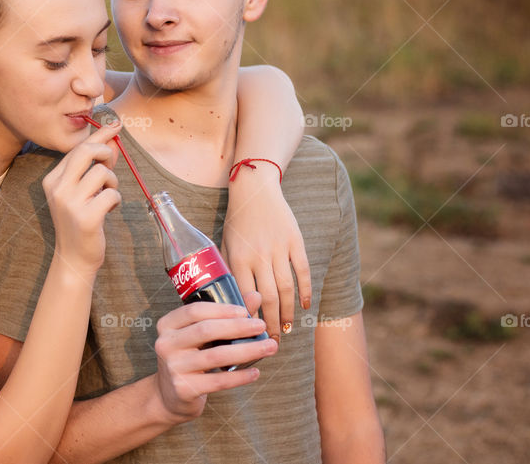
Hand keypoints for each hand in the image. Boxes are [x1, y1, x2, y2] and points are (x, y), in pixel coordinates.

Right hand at [44, 120, 122, 271]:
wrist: (74, 258)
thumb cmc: (81, 220)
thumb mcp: (83, 191)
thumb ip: (95, 166)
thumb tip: (113, 141)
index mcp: (52, 180)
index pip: (77, 149)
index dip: (99, 136)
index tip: (117, 124)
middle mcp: (57, 189)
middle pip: (85, 152)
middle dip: (104, 151)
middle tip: (110, 163)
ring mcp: (70, 203)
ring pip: (102, 173)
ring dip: (112, 183)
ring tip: (108, 196)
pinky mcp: (86, 217)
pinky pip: (111, 195)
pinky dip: (115, 200)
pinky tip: (109, 210)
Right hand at [152, 301, 276, 421]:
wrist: (169, 396)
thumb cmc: (189, 358)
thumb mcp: (199, 336)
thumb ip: (225, 316)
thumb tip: (255, 296)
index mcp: (167, 325)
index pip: (194, 311)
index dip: (221, 309)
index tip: (245, 311)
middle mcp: (166, 344)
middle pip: (206, 330)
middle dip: (238, 327)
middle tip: (262, 326)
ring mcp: (174, 367)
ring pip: (216, 356)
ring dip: (247, 350)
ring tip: (269, 347)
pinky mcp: (184, 389)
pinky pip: (218, 381)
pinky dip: (240, 376)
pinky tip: (255, 372)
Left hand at [223, 178, 311, 341]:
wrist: (255, 190)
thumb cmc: (237, 221)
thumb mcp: (224, 243)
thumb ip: (227, 270)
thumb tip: (228, 300)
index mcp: (238, 258)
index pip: (245, 296)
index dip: (249, 319)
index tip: (250, 334)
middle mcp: (259, 255)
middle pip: (268, 298)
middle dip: (270, 323)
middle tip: (271, 340)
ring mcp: (278, 248)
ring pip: (286, 288)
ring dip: (288, 312)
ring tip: (286, 328)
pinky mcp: (294, 241)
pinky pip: (302, 271)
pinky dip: (305, 291)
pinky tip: (304, 306)